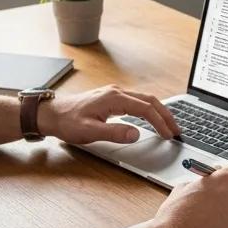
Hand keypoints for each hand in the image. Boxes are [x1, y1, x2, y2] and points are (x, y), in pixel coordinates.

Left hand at [39, 84, 179, 144]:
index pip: (145, 109)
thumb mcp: (90, 131)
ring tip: (168, 125)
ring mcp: (114, 93)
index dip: (160, 122)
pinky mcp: (111, 98)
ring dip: (159, 111)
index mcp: (114, 98)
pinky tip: (151, 118)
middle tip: (177, 130)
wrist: (51, 114)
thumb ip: (114, 133)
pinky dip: (149, 110)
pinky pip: (137, 101)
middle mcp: (117, 92)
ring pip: (144, 99)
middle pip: (150, 100)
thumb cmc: (67, 122)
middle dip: (166, 115)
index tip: (169, 135)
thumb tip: (136, 134)